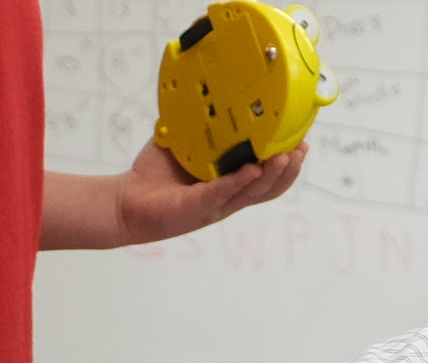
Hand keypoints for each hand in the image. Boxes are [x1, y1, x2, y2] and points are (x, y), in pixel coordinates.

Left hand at [110, 138, 304, 241]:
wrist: (125, 200)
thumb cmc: (155, 175)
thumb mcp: (185, 143)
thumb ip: (201, 123)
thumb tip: (211, 88)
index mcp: (229, 184)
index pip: (266, 177)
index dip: (287, 165)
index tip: (302, 143)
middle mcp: (226, 198)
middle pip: (268, 188)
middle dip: (288, 169)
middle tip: (300, 150)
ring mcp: (213, 206)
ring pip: (252, 193)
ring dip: (271, 175)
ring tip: (285, 157)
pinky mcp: (195, 209)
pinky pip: (222, 194)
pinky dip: (238, 182)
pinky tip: (251, 170)